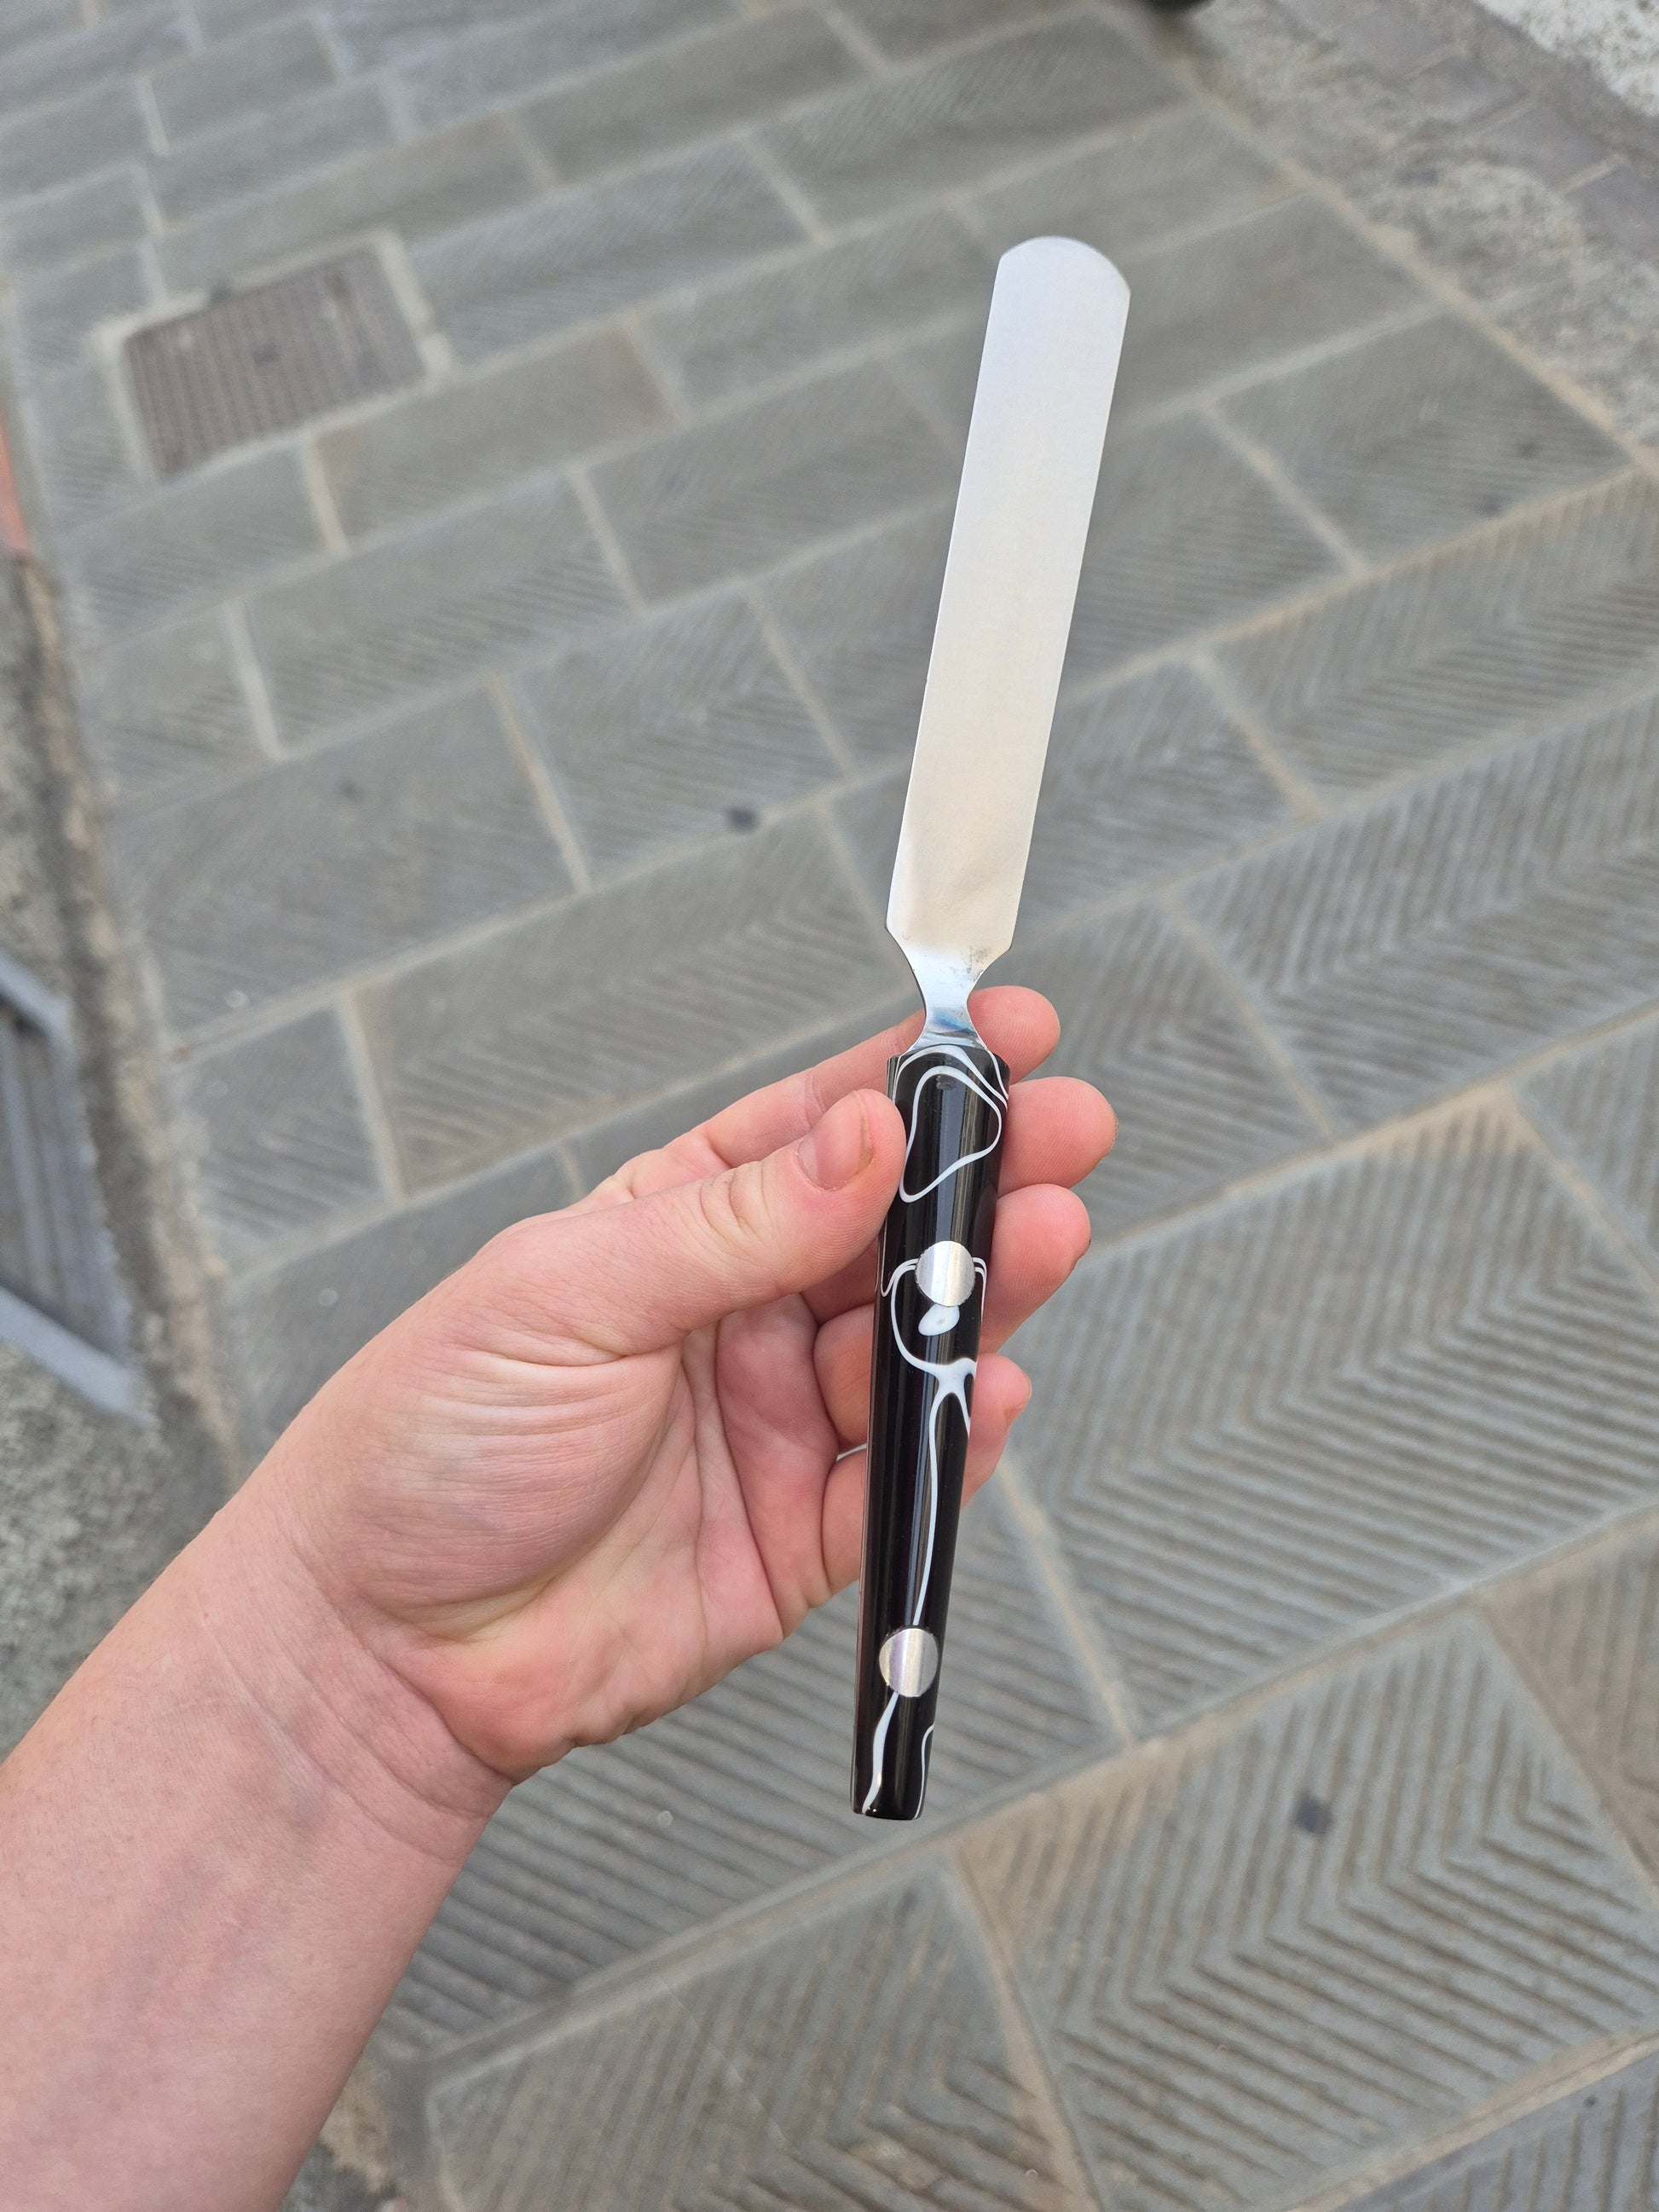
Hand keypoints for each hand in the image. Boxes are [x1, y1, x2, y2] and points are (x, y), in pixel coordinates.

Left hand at [251, 987, 1112, 1785]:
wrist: (384, 1646)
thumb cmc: (437, 1437)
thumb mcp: (574, 1293)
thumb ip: (736, 1224)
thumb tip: (869, 1133)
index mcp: (679, 1226)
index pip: (820, 1133)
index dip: (917, 1081)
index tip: (1007, 1033)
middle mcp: (744, 1316)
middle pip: (894, 1236)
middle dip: (986, 1181)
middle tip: (1072, 1131)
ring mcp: (780, 1425)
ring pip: (915, 1347)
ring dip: (987, 1295)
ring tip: (1046, 1238)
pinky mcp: (802, 1538)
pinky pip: (903, 1482)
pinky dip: (958, 1440)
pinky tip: (991, 1389)